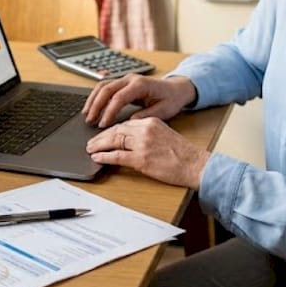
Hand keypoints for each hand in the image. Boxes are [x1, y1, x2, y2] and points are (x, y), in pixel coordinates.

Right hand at [82, 74, 196, 127]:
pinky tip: (92, 107)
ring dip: (93, 100)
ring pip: (103, 86)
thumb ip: (146, 116)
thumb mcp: (163, 111)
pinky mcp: (123, 83)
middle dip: (96, 105)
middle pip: (106, 89)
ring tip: (87, 115)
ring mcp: (126, 79)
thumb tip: (128, 122)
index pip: (119, 98)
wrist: (176, 89)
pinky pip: (105, 87)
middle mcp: (131, 79)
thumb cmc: (171, 99)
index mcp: (141, 85)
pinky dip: (96, 96)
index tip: (102, 125)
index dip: (109, 112)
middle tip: (90, 121)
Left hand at [86, 118, 210, 188]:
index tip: (102, 134)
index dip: (110, 130)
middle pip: (116, 130)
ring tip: (90, 149)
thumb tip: (129, 140)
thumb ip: (147, 134)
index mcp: (151, 122)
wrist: (195, 164)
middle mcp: (145, 130)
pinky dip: (105, 156)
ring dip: (99, 145)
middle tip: (91, 142)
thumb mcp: (164, 134)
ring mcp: (142, 144)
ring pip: (114, 141)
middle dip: (101, 137)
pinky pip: (117, 156)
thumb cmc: (183, 154)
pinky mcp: (141, 159)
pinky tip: (97, 158)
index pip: (124, 124)